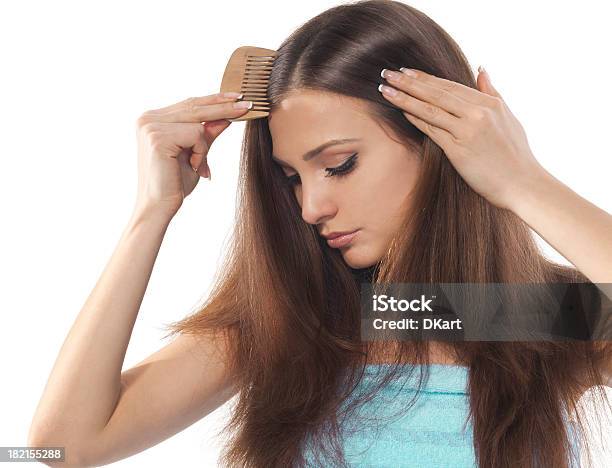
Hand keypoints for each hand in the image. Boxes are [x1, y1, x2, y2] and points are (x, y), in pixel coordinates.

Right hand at [133, 92, 251, 217]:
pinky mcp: (157, 136)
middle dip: (224, 107)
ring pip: (198, 122)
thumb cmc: (175, 184)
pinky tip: (193, 167)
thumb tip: (226, 117)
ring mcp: (150, 125)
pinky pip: (196, 134)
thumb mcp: (196, 153)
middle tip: (247, 105)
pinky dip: (201, 152)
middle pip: (194, 106)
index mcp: (153, 119)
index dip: (214, 100)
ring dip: (204, 146)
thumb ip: (207, 134)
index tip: (237, 97)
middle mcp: (148, 118)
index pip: (189, 104)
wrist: (160, 207)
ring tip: (197, 165)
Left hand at [378, 66, 546, 211]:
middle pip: (436, 93)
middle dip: (409, 82)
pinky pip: (432, 130)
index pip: (450, 86)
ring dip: (405, 98)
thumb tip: (481, 68)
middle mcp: (477, 113)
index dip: (425, 78)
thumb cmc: (516, 154)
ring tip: (385, 89)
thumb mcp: (508, 116)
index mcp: (489, 104)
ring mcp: (467, 131)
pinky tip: (401, 111)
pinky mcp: (459, 150)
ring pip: (430, 109)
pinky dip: (416, 119)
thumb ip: (492, 91)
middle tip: (387, 73)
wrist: (522, 184)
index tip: (406, 70)